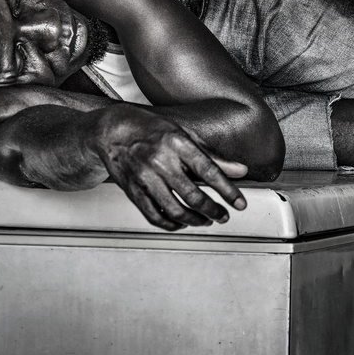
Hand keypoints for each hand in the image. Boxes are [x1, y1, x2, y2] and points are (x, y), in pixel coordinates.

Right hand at [90, 105, 248, 229]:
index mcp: (177, 143)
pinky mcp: (132, 191)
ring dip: (195, 220)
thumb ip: (213, 156)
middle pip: (192, 195)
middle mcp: (160, 161)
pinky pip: (154, 215)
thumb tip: (241, 171)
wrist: (112, 130)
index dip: (227, 190)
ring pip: (174, 210)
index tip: (240, 204)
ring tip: (206, 221)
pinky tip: (181, 223)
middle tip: (224, 216)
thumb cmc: (152, 129)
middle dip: (213, 211)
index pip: (208, 171)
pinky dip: (171, 224)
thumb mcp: (185, 135)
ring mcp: (144, 177)